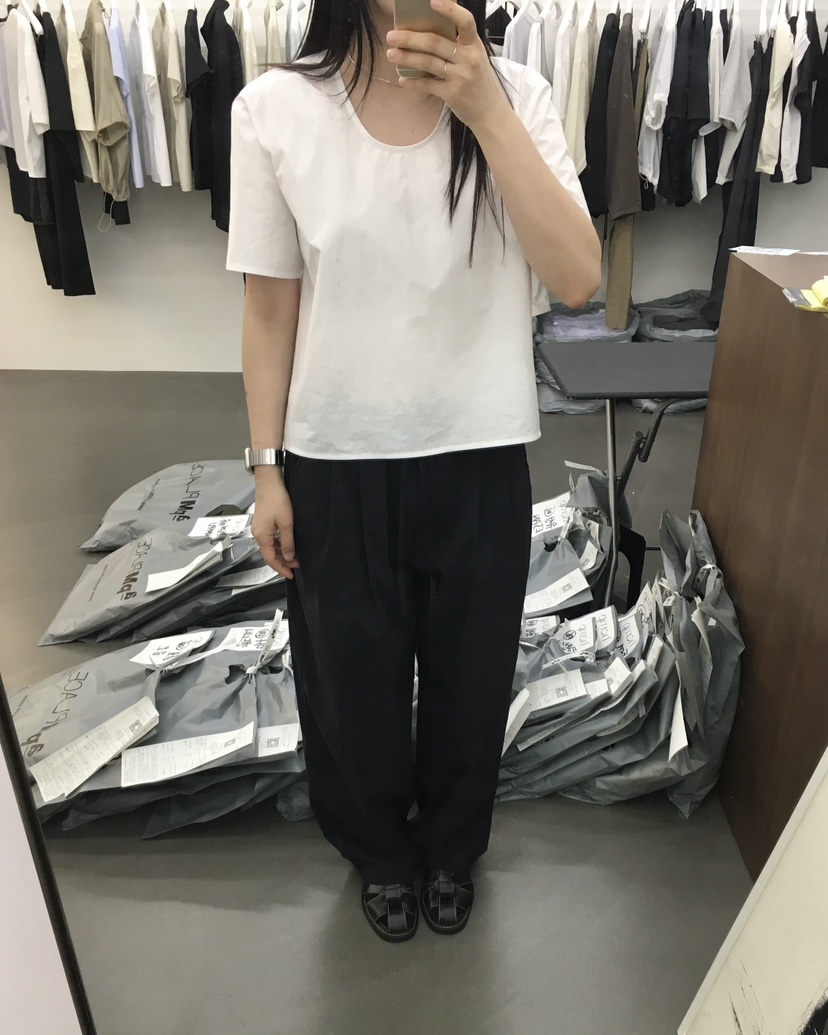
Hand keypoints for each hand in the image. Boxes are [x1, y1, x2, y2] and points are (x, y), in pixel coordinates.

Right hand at [251, 475, 299, 579]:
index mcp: (262, 536)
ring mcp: (259, 528)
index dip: (281, 569)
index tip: (291, 575)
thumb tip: (289, 557)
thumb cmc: (277, 500)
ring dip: (281, 554)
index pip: (270, 559)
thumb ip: (288, 542)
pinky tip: (287, 545)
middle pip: (269, 554)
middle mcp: (258, 534)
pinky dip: (279, 545)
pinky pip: (270, 539)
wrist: (269, 482)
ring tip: (295, 557)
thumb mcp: (286, 523)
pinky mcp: (262, 522)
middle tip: (297, 566)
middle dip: (283, 562)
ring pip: (270, 547)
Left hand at [387, 0, 510, 132]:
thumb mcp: (475, 57)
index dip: (449, 10)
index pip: (465, 21)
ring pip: (428, 63)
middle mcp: (468, 58)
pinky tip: (402, 79)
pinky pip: (427, 85)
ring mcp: (460, 77)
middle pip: (435, 43)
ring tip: (391, 54)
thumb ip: (458, 45)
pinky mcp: (452, 94)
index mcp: (474, 44)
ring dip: (406, 58)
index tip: (432, 2)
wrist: (490, 111)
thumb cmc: (479, 81)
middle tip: (392, 36)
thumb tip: (427, 32)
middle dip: (410, 39)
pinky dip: (413, 82)